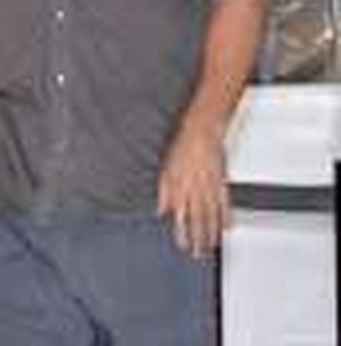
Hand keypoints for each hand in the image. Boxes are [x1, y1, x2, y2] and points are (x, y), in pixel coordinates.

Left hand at [156, 119, 229, 257]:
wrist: (202, 133)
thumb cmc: (182, 149)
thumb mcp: (165, 170)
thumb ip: (163, 193)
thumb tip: (160, 211)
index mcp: (180, 188)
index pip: (181, 218)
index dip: (182, 234)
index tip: (183, 246)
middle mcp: (196, 191)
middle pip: (198, 221)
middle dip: (198, 240)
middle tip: (199, 254)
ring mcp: (211, 189)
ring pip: (212, 216)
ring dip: (212, 233)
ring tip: (212, 246)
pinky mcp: (222, 183)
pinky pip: (225, 205)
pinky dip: (227, 217)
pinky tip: (228, 227)